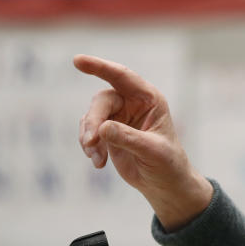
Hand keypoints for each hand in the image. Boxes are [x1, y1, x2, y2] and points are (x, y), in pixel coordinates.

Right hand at [74, 54, 211, 229]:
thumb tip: (102, 128)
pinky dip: (89, 146)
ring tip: (96, 157)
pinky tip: (99, 163)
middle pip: (102, 101)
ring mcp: (118, 117)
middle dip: (93, 121)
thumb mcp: (152, 150)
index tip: (77, 60)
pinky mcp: (107, 132)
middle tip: (92, 141)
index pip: (122, 77)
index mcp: (149, 99)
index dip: (100, 67)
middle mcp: (132, 103)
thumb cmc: (167, 163)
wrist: (164, 184)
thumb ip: (128, 138)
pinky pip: (88, 131)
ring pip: (91, 116)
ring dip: (88, 136)